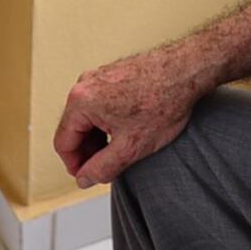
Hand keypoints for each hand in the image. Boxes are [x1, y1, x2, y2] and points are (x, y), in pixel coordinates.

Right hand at [53, 41, 216, 187]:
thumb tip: (85, 178)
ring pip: (87, 117)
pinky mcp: (112, 74)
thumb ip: (102, 168)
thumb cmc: (164, 101)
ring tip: (121, 149)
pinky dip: (108, 121)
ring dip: (99, 137)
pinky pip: (100, 104)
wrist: (187, 71)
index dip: (75, 166)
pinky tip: (127, 130)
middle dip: (89, 151)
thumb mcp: (130, 147)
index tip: (88, 177)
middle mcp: (85, 84)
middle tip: (107, 167)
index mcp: (81, 101)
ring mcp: (98, 76)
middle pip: (74, 128)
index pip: (63, 143)